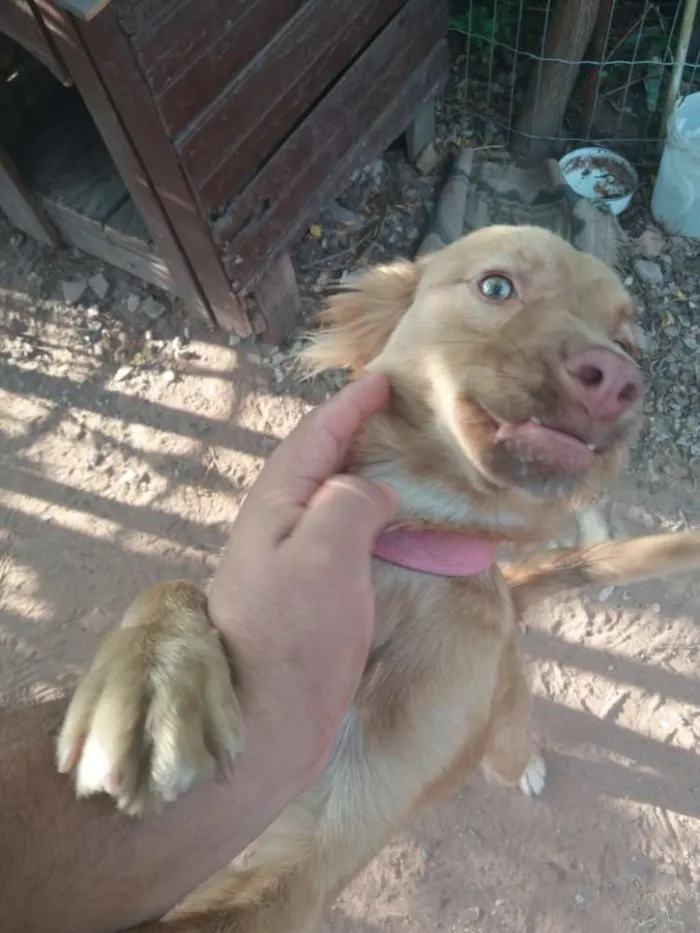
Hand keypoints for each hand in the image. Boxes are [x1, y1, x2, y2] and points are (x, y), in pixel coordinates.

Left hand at [207, 373, 396, 791]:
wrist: (262, 722)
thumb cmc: (288, 636)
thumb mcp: (322, 554)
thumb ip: (349, 502)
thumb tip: (373, 492)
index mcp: (279, 504)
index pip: (316, 435)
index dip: (350, 404)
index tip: (383, 380)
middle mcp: (284, 525)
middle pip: (324, 462)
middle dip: (362, 433)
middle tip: (409, 418)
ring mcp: (298, 562)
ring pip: (339, 500)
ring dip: (374, 477)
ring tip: (416, 465)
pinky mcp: (315, 596)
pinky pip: (352, 539)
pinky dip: (381, 522)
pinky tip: (407, 532)